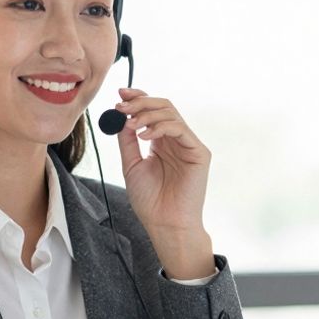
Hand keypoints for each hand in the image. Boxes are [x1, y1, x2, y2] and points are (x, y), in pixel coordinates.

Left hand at [113, 87, 215, 278]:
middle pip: (163, 106)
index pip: (153, 111)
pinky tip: (144, 135)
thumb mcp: (131, 164)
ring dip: (147, 114)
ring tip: (130, 124)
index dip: (138, 98)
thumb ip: (127, 140)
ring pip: (171, 114)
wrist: (164, 223)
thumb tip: (119, 116)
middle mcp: (176, 140)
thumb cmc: (150, 201)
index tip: (120, 95)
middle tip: (122, 106)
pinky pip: (180, 129)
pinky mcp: (199, 153)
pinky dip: (160, 126)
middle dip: (140, 102)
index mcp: (161, 141)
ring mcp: (189, 145)